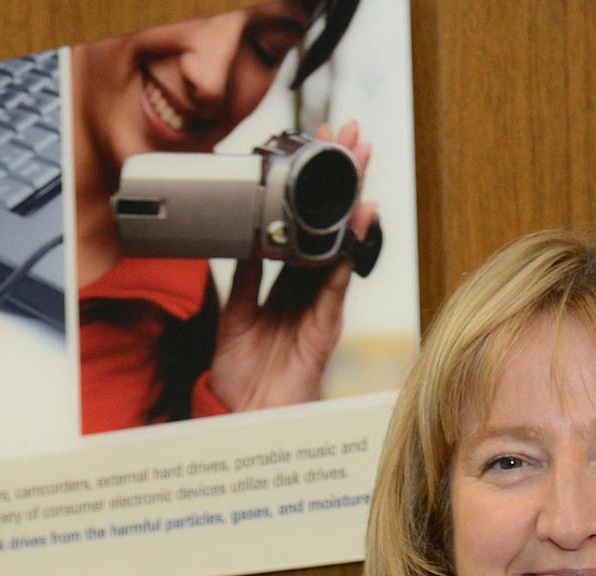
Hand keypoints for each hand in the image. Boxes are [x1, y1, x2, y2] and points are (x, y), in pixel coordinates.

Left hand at [205, 120, 375, 412]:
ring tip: (362, 161)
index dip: (312, 189)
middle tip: (352, 135)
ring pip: (341, 244)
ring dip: (353, 200)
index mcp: (285, 287)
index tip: (318, 149)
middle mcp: (308, 292)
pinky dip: (349, 251)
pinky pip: (339, 282)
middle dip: (342, 179)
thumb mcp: (234, 316)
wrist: (244, 419)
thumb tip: (243, 236)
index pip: (304, 227)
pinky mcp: (325, 327)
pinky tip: (360, 221)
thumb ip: (243, 278)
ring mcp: (320, 307)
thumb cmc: (242, 378)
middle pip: (331, 226)